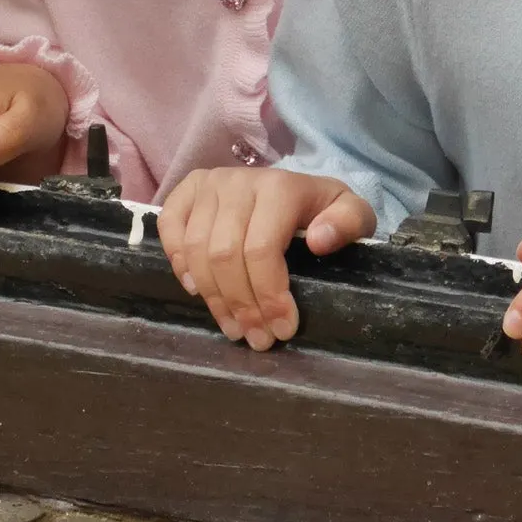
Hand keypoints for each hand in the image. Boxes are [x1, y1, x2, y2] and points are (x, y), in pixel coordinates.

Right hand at [158, 167, 374, 349]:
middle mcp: (239, 181)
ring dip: (214, 298)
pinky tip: (198, 289)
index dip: (269, 295)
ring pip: (196, 250)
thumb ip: (349, 222)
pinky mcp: (187, 191)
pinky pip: (169, 228)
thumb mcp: (352, 214)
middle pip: (225, 255)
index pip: (262, 248)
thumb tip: (321, 240)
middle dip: (243, 306)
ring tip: (235, 328)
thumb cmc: (323, 211)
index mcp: (281, 187)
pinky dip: (178, 262)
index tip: (283, 329)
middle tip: (259, 339)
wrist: (296, 189)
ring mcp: (210, 184)